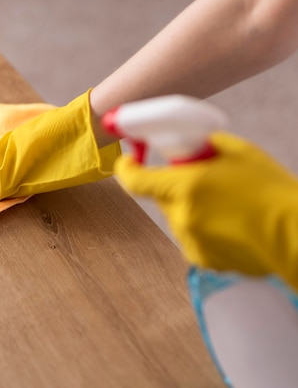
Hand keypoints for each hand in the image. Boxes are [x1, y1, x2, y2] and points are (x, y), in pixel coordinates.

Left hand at [115, 132, 297, 289]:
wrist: (295, 235)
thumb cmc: (271, 191)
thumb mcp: (237, 153)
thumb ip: (203, 148)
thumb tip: (186, 148)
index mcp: (185, 187)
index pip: (135, 181)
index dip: (126, 169)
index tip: (128, 162)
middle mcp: (182, 216)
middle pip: (162, 198)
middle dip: (175, 187)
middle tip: (203, 181)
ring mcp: (190, 240)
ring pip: (178, 217)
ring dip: (192, 209)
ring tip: (228, 207)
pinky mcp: (202, 259)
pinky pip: (192, 237)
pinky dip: (204, 229)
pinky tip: (232, 225)